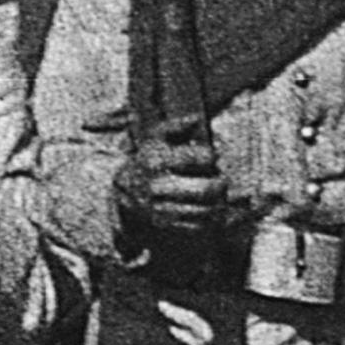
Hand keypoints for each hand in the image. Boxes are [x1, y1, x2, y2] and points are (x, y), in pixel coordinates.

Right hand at [120, 125, 228, 257]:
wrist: (124, 191)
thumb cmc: (148, 160)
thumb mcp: (155, 138)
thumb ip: (175, 126)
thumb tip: (195, 119)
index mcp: (157, 160)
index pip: (202, 158)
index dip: (211, 157)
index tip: (210, 158)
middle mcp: (157, 185)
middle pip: (208, 189)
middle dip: (221, 185)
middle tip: (220, 181)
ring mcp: (161, 207)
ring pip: (207, 210)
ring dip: (217, 203)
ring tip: (214, 195)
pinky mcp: (166, 224)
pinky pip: (199, 225)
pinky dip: (209, 218)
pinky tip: (207, 208)